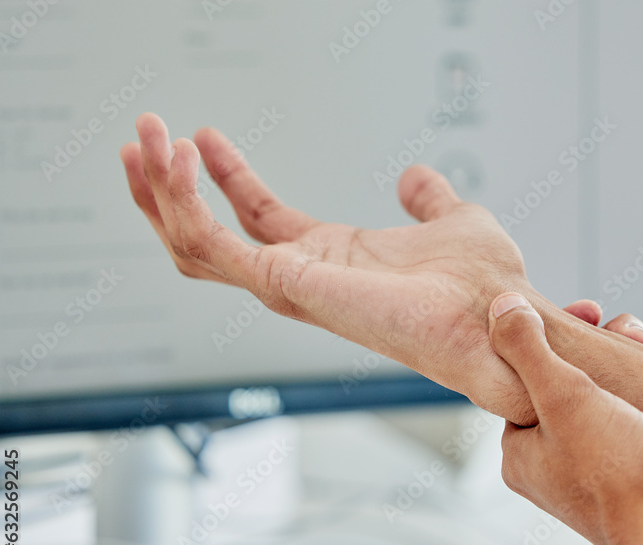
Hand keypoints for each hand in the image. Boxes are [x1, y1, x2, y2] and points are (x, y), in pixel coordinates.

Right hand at [121, 114, 542, 422]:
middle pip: (208, 239)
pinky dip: (187, 204)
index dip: (225, 178)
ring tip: (143, 141)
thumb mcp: (452, 219)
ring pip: (196, 245)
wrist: (499, 312)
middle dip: (167, 190)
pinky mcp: (289, 285)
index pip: (258, 219)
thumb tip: (413, 178)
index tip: (201, 138)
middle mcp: (303, 278)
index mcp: (331, 261)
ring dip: (161, 192)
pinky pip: (215, 246)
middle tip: (143, 136)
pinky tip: (182, 162)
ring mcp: (291, 286)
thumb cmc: (484, 282)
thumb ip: (427, 200)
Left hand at [489, 293, 642, 544]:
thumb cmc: (622, 479)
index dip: (559, 335)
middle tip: (638, 335)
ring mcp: (600, 473)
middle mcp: (554, 464)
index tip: (593, 311)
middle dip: (614, 348)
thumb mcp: (566, 399)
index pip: (527, 373)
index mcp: (521, 450)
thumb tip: (499, 308)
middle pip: (577, 381)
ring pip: (619, 397)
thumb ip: (527, 350)